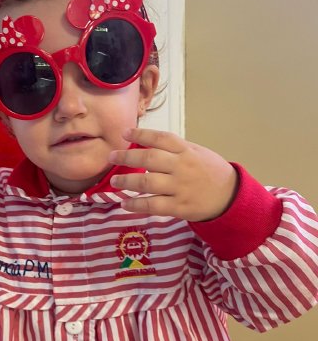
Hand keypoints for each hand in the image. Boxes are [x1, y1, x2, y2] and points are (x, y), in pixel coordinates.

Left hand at [109, 128, 237, 221]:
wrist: (230, 196)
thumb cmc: (209, 171)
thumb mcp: (196, 152)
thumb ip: (174, 148)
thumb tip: (145, 142)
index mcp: (186, 150)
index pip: (161, 138)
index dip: (141, 134)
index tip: (125, 133)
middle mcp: (181, 167)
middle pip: (149, 158)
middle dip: (127, 157)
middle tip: (111, 156)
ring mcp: (179, 187)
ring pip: (147, 183)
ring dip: (127, 181)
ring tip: (114, 182)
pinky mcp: (178, 207)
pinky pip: (153, 205)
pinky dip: (136, 205)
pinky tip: (125, 204)